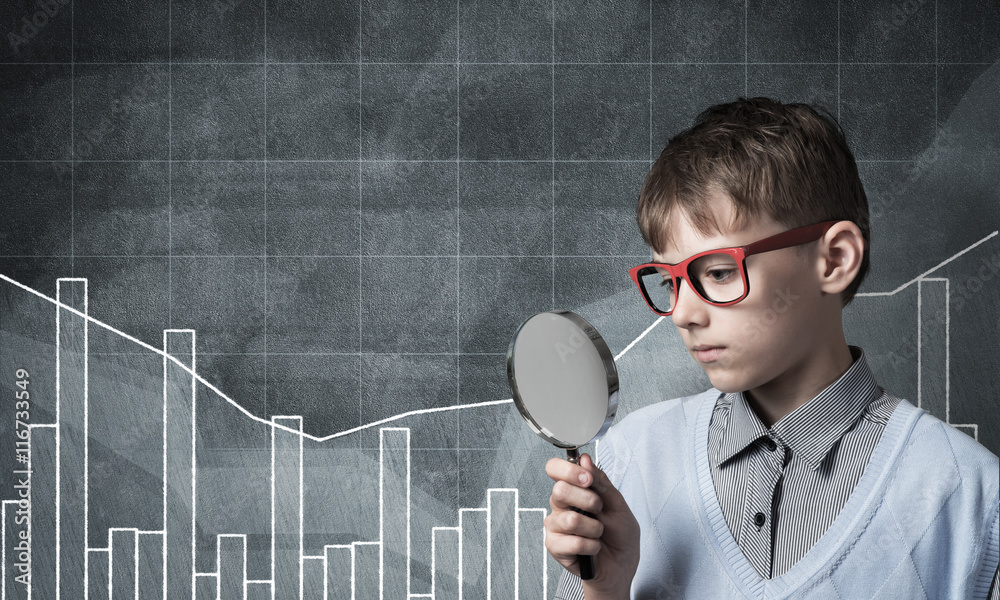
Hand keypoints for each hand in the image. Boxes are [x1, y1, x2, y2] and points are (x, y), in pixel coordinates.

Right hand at [544, 453, 639, 597]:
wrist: (622, 565)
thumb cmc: (619, 533)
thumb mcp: (618, 504)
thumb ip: (601, 482)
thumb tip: (585, 459)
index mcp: (573, 489)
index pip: (554, 469)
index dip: (568, 470)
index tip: (587, 479)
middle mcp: (560, 505)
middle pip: (560, 490)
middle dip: (589, 501)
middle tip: (600, 510)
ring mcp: (555, 526)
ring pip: (570, 520)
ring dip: (594, 528)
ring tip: (598, 533)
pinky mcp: (555, 547)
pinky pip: (573, 543)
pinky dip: (591, 546)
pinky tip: (593, 548)